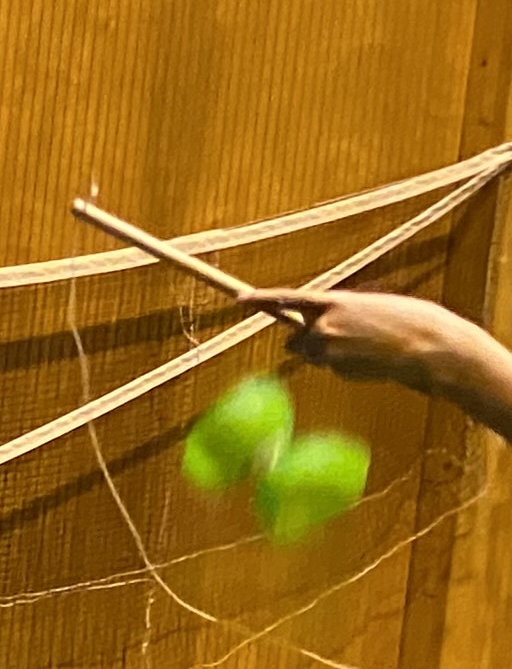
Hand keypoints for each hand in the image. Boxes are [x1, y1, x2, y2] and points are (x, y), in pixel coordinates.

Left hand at [244, 287, 474, 391]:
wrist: (429, 348)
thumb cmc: (407, 321)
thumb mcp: (369, 306)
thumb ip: (338, 312)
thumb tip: (314, 328)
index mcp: (334, 302)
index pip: (288, 299)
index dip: (262, 299)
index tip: (240, 299)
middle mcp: (324, 327)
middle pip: (295, 338)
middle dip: (306, 339)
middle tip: (335, 337)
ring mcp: (329, 351)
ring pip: (312, 354)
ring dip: (326, 352)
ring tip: (363, 346)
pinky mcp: (338, 369)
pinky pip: (332, 367)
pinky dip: (345, 363)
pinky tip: (371, 358)